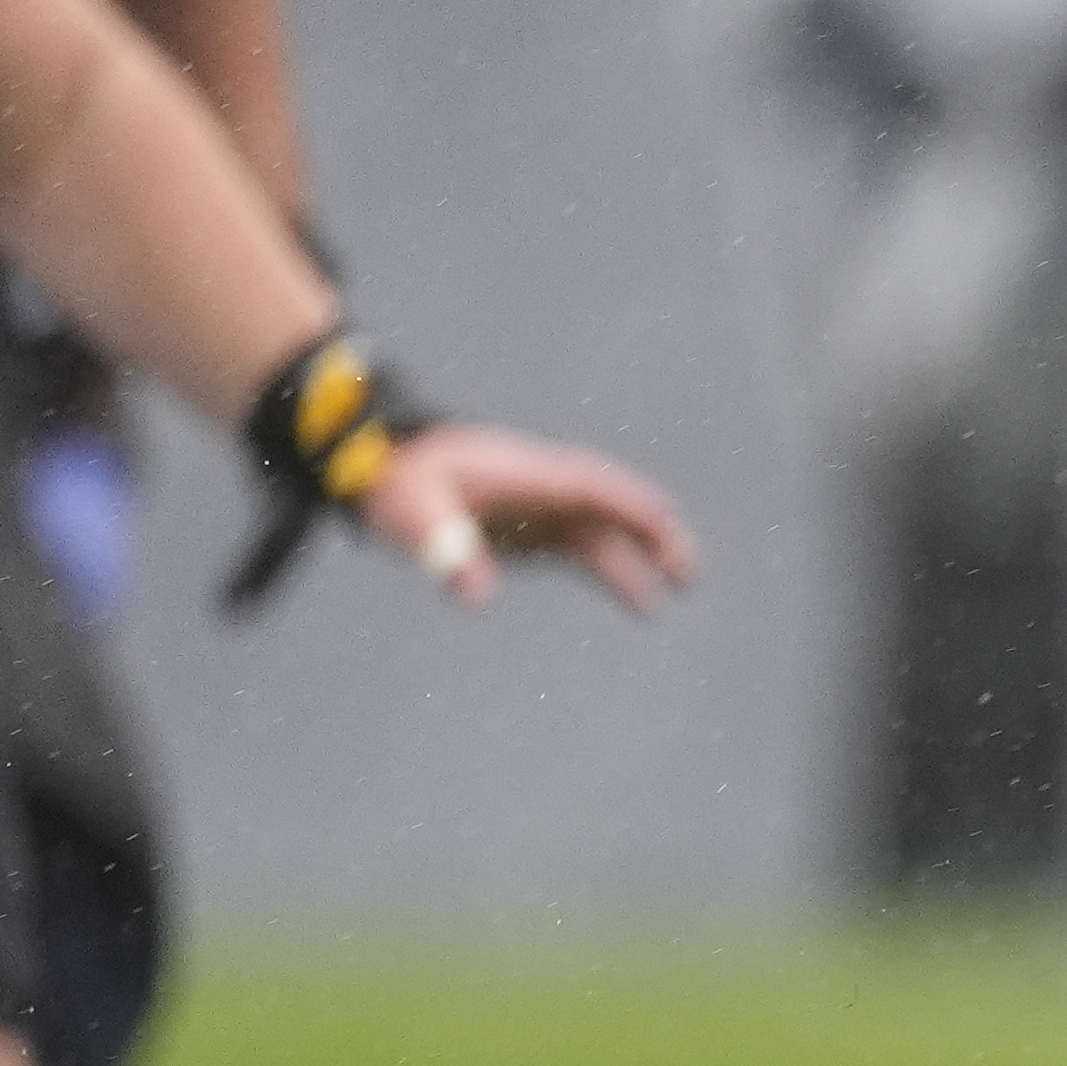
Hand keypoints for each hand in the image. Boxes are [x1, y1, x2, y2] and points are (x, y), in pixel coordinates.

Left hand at [359, 424, 696, 612]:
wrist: (380, 463)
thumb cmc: (398, 480)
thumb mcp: (413, 514)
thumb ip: (446, 550)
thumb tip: (475, 596)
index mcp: (528, 475)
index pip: (595, 487)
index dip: (633, 506)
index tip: (664, 528)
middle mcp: (547, 488)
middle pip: (617, 506)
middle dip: (655, 534)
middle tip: (686, 573)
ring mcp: (544, 507)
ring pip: (609, 531)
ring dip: (643, 557)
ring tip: (675, 593)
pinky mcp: (535, 528)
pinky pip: (590, 548)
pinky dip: (619, 570)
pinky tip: (643, 602)